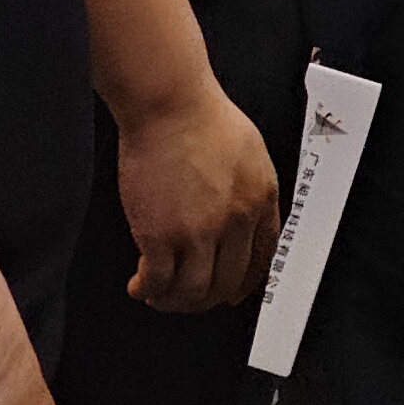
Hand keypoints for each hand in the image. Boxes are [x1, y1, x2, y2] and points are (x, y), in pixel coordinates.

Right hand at [112, 83, 278, 313]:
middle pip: (226, 284)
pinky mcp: (160, 236)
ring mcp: (198, 232)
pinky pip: (158, 282)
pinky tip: (141, 286)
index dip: (245, 283)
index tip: (232, 290)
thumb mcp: (251, 152)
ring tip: (162, 293)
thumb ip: (252, 192)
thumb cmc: (203, 117)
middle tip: (190, 296)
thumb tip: (246, 223)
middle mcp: (235, 221)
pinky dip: (149, 291)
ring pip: (192, 292)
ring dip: (176, 301)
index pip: (262, 260)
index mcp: (261, 199)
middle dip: (207, 298)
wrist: (169, 104)